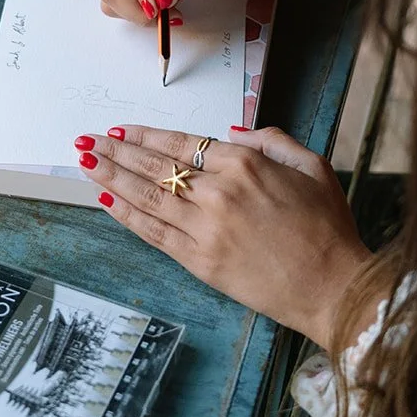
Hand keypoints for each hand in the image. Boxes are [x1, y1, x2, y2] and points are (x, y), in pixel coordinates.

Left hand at [74, 124, 370, 349]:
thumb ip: (270, 140)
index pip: (181, 143)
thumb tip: (229, 133)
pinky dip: (126, 215)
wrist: (333, 286)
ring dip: (111, 178)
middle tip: (86, 141)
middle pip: (155, 166)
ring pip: (147, 197)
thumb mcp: (311, 167)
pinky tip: (106, 200)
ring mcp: (206, 229)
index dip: (146, 136)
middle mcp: (219, 193)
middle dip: (116, 151)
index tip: (121, 130)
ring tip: (84, 163)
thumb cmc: (328, 228)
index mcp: (246, 165)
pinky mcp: (200, 262)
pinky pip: (153, 233)